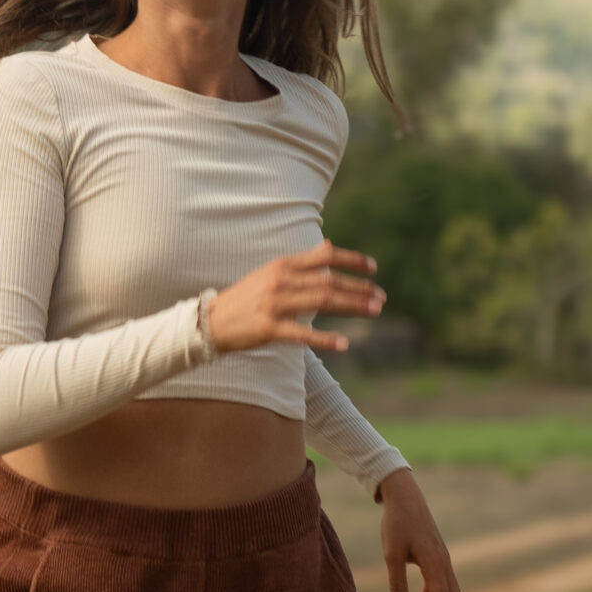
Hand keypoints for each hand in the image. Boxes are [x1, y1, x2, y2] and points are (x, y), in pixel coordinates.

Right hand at [206, 240, 383, 356]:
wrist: (211, 321)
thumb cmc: (245, 298)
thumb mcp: (272, 273)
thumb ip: (301, 263)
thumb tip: (329, 247)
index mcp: (283, 265)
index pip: (325, 257)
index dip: (351, 260)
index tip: (373, 268)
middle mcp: (281, 280)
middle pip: (329, 282)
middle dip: (359, 289)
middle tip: (381, 297)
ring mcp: (274, 304)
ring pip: (322, 302)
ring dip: (352, 306)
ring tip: (374, 311)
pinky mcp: (268, 328)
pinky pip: (302, 334)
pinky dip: (324, 339)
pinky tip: (344, 344)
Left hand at [379, 466, 468, 591]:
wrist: (405, 495)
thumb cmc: (396, 523)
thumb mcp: (391, 554)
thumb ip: (397, 583)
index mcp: (435, 564)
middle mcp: (443, 562)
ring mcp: (442, 556)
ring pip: (451, 589)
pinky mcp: (435, 551)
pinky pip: (440, 577)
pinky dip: (436, 591)